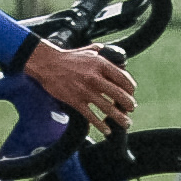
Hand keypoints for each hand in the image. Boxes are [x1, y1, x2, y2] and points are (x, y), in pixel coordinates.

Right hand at [20, 37, 134, 127]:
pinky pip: (91, 116)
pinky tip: (106, 130)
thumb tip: (116, 56)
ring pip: (107, 108)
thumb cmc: (69, 57)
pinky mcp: (75, 101)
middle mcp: (95, 78)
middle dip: (128, 104)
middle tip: (131, 109)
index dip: (130, 88)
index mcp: (100, 64)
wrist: (48, 64)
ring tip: (126, 123)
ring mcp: (85, 91)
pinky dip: (100, 125)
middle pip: (118, 94)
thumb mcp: (89, 50)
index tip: (132, 93)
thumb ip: (104, 53)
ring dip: (119, 118)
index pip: (123, 78)